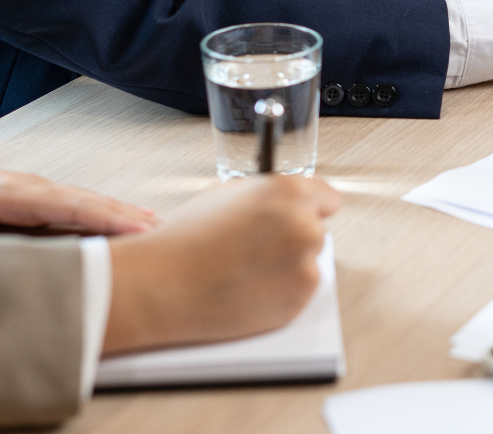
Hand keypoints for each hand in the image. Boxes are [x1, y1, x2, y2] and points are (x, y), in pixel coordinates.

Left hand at [0, 159, 155, 242]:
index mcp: (7, 193)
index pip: (63, 203)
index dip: (100, 215)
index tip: (134, 227)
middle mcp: (31, 188)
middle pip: (87, 201)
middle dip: (125, 216)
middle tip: (162, 233)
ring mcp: (40, 192)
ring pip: (90, 203)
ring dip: (124, 215)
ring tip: (160, 230)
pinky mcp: (42, 201)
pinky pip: (82, 208)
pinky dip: (111, 215)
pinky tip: (136, 224)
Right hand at [103, 176, 340, 354]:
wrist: (165, 285)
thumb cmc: (187, 239)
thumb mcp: (227, 194)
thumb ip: (266, 195)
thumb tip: (283, 201)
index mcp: (290, 192)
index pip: (328, 198)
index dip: (310, 207)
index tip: (302, 215)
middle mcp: (305, 227)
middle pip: (317, 231)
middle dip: (293, 238)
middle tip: (257, 248)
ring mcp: (305, 266)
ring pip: (308, 263)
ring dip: (288, 266)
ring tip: (246, 270)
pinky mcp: (299, 300)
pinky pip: (299, 291)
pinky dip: (281, 292)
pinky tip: (248, 288)